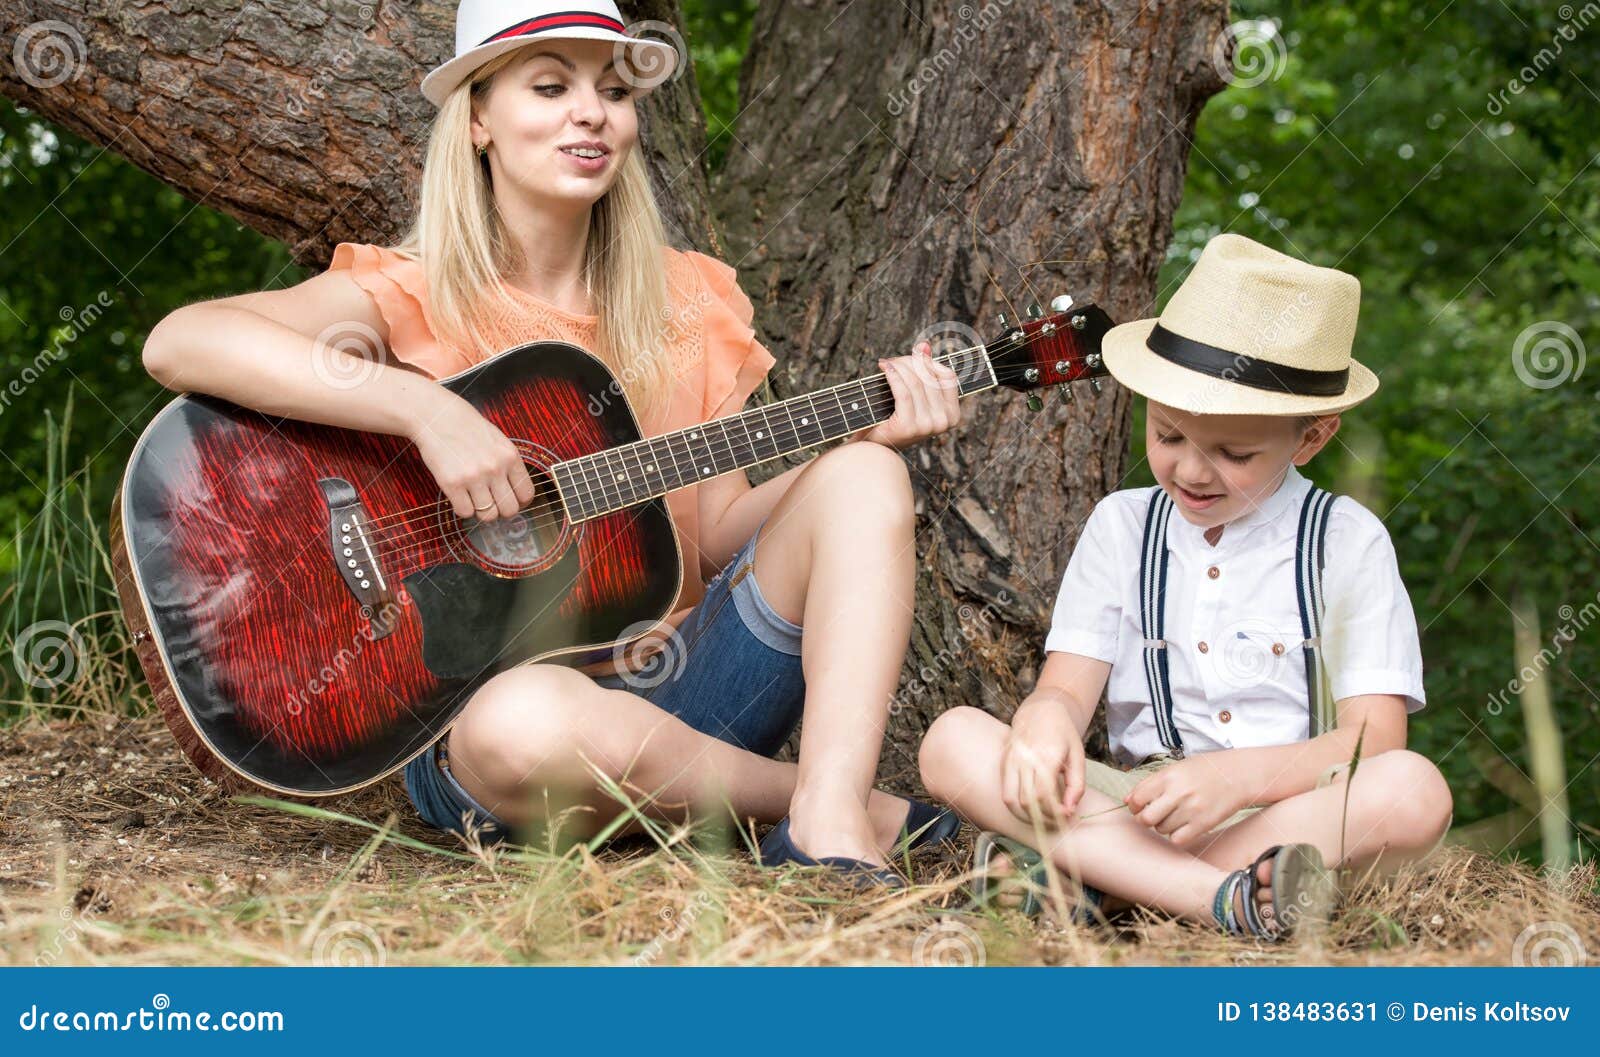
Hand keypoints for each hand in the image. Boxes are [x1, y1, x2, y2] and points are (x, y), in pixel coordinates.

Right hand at [407, 386, 536, 521]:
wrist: (436, 415)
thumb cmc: (466, 427)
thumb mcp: (498, 440)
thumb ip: (508, 464)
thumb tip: (515, 492)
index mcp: (510, 456)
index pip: (526, 494)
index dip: (520, 503)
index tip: (511, 501)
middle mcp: (495, 468)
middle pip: (510, 510)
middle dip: (501, 510)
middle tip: (491, 503)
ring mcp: (474, 477)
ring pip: (488, 516)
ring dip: (481, 511)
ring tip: (474, 498)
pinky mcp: (452, 484)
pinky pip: (465, 512)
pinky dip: (463, 509)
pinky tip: (460, 496)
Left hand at [853, 340, 961, 448]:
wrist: (874, 444)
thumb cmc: (894, 417)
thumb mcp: (913, 394)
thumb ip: (922, 370)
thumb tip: (924, 346)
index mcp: (952, 415)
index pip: (948, 376)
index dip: (929, 361)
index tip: (912, 356)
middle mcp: (944, 422)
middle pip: (929, 377)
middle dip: (909, 362)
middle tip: (892, 361)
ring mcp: (928, 426)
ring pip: (915, 382)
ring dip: (898, 367)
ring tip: (886, 364)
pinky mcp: (909, 426)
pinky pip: (903, 392)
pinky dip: (893, 376)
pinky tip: (884, 368)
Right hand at [999, 693, 1085, 826]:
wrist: (1041, 711)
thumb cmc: (1063, 735)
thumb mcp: (1078, 757)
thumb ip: (1077, 785)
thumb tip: (1069, 810)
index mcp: (1047, 755)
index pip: (1045, 795)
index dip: (1055, 813)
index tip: (1066, 816)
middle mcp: (1025, 758)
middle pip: (1028, 801)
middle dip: (1043, 818)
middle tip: (1057, 821)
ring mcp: (1011, 760)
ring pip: (1011, 801)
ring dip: (1026, 817)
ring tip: (1041, 820)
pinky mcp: (1004, 762)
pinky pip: (1005, 793)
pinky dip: (1016, 807)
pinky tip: (1030, 809)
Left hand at [1124, 755, 1246, 845]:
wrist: (1238, 775)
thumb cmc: (1204, 770)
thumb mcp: (1176, 769)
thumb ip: (1150, 783)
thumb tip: (1127, 800)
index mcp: (1168, 776)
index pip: (1137, 798)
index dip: (1134, 805)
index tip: (1140, 806)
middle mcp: (1178, 793)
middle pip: (1146, 819)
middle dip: (1145, 819)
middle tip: (1153, 814)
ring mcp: (1191, 810)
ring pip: (1161, 830)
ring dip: (1163, 826)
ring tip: (1175, 815)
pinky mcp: (1203, 824)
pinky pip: (1178, 839)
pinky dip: (1176, 835)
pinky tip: (1183, 825)